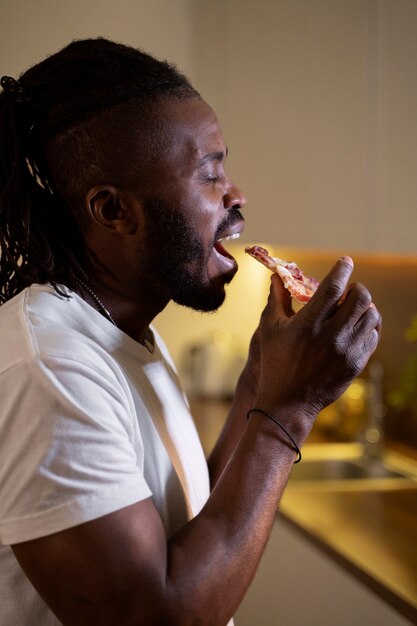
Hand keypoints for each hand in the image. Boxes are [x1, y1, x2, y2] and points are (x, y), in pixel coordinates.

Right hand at [255, 256, 380, 428]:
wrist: (288, 403)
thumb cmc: (275, 363)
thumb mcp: (270, 328)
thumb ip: (277, 298)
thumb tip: (277, 275)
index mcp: (309, 324)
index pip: (334, 287)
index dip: (342, 269)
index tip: (345, 262)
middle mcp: (332, 336)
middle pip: (361, 297)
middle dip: (355, 289)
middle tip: (345, 293)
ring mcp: (347, 351)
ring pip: (371, 315)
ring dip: (363, 307)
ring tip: (350, 311)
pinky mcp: (357, 363)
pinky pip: (373, 335)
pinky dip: (367, 326)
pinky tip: (354, 328)